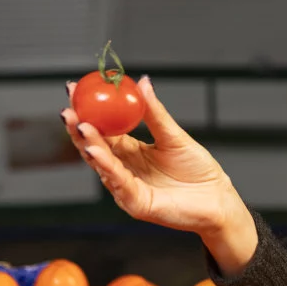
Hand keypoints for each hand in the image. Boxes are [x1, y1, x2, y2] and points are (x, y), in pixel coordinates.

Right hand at [61, 77, 256, 268]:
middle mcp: (123, 170)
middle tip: (68, 108)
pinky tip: (95, 151)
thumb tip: (142, 82)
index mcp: (130, 152)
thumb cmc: (198, 170)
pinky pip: (118, 182)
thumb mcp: (174, 135)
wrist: (218, 200)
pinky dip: (106, 166)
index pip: (102, 130)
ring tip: (79, 125)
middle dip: (78, 128)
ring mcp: (127, 188)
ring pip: (102, 164)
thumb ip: (155, 113)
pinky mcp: (135, 203)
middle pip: (94, 147)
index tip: (75, 90)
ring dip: (88, 144)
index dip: (87, 112)